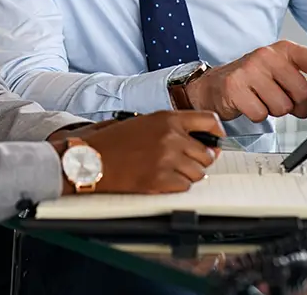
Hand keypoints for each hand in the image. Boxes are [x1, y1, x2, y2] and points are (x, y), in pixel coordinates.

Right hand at [51, 110, 225, 194]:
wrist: (90, 159)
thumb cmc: (112, 142)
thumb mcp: (143, 122)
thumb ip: (172, 127)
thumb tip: (201, 140)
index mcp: (166, 119)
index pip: (210, 120)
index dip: (216, 134)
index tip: (214, 141)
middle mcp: (170, 137)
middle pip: (208, 153)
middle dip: (199, 160)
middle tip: (183, 162)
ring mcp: (167, 159)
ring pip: (199, 173)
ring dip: (187, 175)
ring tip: (166, 171)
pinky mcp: (160, 180)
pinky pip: (185, 187)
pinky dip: (176, 186)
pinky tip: (159, 179)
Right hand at [186, 41, 306, 121]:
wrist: (213, 86)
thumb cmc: (251, 80)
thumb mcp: (283, 75)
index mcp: (284, 50)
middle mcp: (267, 55)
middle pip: (304, 92)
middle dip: (299, 106)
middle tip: (285, 102)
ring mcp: (249, 70)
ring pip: (283, 106)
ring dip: (275, 111)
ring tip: (262, 101)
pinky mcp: (235, 88)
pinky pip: (262, 114)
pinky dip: (258, 115)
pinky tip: (249, 104)